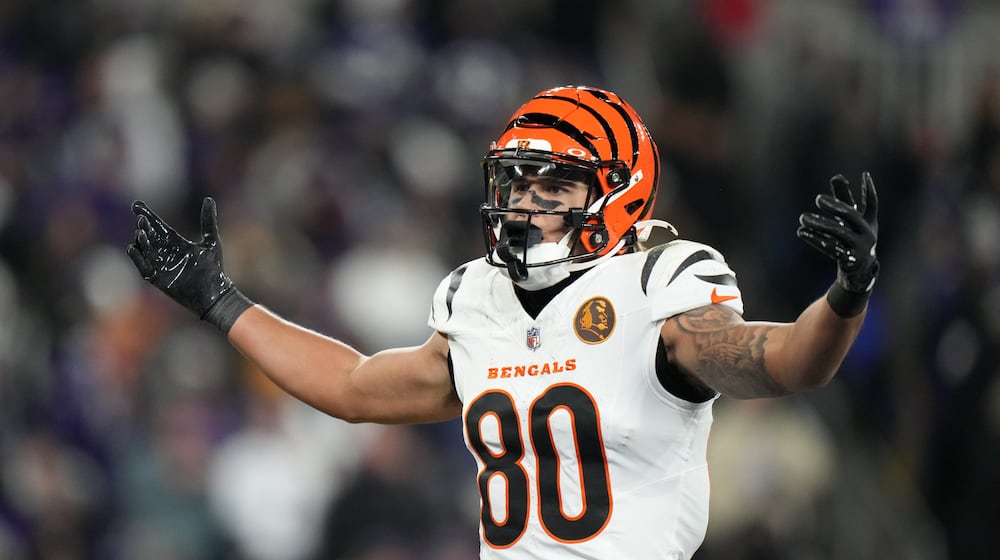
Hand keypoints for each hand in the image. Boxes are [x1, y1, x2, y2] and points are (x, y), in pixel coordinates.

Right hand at [127, 197, 250, 329]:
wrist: (215, 294)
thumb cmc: (214, 268)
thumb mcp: (211, 241)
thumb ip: (208, 221)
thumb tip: (209, 198)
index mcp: (176, 242)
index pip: (158, 226)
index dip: (147, 215)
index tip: (136, 205)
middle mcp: (166, 252)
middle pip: (149, 236)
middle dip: (144, 227)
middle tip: (142, 219)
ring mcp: (160, 265)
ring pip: (145, 250)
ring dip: (141, 241)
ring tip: (142, 232)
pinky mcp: (158, 279)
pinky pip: (143, 267)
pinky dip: (137, 258)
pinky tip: (133, 248)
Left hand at [797, 172, 878, 292]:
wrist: (858, 273)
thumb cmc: (854, 239)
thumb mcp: (850, 221)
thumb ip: (843, 199)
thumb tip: (837, 176)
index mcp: (869, 222)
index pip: (872, 204)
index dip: (869, 190)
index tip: (865, 175)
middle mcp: (868, 234)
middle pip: (852, 216)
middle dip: (836, 206)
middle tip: (818, 198)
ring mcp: (859, 249)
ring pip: (838, 233)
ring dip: (820, 224)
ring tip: (802, 217)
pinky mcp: (849, 261)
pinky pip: (831, 249)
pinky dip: (816, 239)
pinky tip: (802, 232)